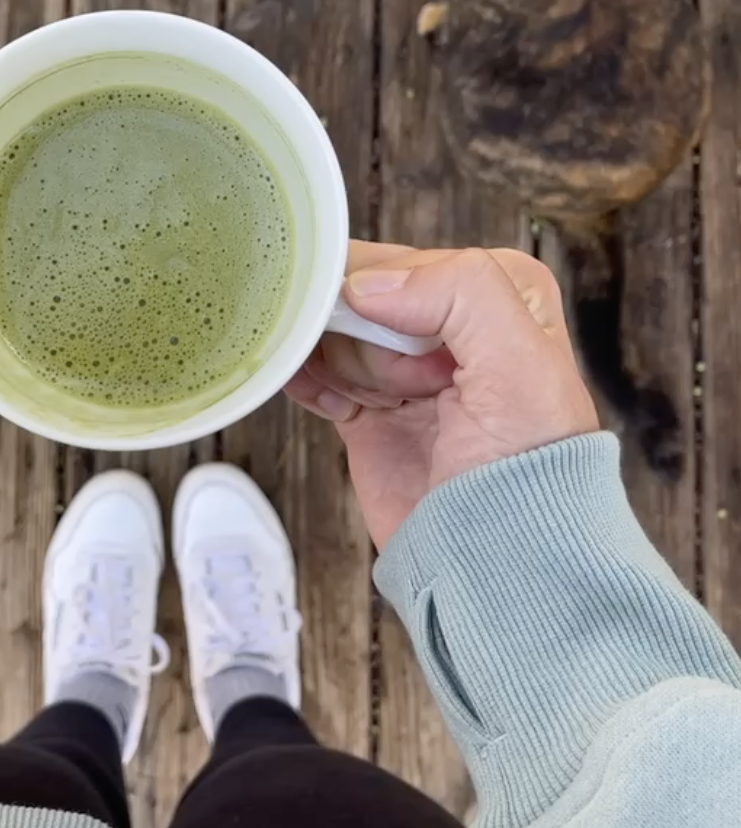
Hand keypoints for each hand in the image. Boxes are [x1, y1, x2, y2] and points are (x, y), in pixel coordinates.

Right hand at [286, 242, 599, 549]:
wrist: (500, 565)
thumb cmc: (530, 473)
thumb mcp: (520, 365)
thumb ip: (461, 292)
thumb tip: (367, 284)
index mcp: (501, 297)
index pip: (412, 261)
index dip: (393, 302)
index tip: (403, 346)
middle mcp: (453, 328)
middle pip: (364, 293)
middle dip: (356, 329)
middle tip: (386, 380)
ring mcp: (406, 373)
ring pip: (336, 331)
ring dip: (325, 352)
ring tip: (362, 392)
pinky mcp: (371, 414)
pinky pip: (318, 375)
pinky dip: (302, 376)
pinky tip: (297, 380)